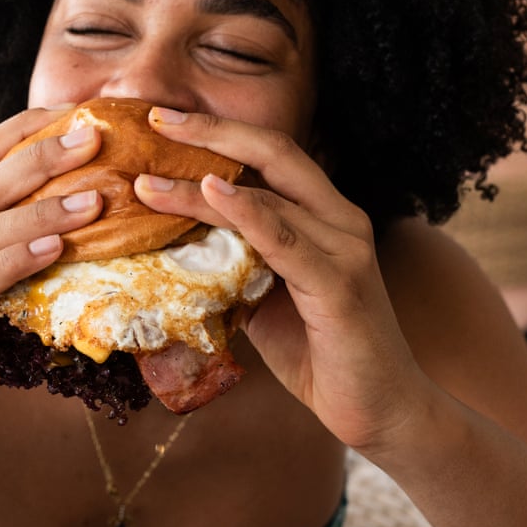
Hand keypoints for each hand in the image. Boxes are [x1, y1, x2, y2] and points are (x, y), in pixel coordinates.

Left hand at [133, 107, 427, 451]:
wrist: (380, 410)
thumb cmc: (320, 353)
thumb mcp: (265, 298)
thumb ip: (233, 264)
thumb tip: (171, 248)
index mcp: (325, 216)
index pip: (270, 154)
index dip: (219, 130)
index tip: (162, 119)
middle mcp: (341, 219)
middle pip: (274, 151)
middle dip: (210, 129)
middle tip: (154, 116)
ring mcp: (345, 249)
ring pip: (268, 196)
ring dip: (200, 184)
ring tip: (147, 182)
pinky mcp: (340, 285)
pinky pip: (285, 239)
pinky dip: (246, 211)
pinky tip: (211, 193)